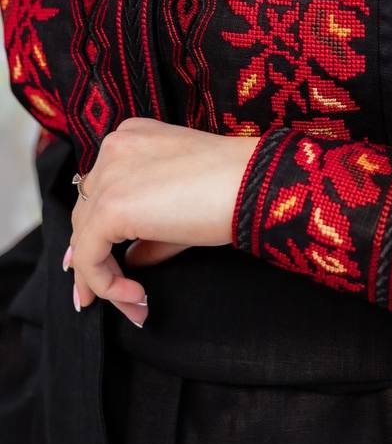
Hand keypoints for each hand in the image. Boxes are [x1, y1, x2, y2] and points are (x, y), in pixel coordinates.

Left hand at [65, 117, 259, 324]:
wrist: (254, 183)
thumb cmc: (235, 189)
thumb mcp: (182, 208)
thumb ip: (149, 231)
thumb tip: (130, 260)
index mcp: (132, 139)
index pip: (101, 191)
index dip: (98, 231)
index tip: (104, 266)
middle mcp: (114, 149)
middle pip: (87, 213)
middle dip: (96, 259)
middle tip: (117, 296)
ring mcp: (109, 175)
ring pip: (84, 237)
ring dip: (103, 279)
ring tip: (134, 305)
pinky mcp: (111, 206)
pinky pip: (90, 256)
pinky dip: (106, 284)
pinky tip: (137, 297)